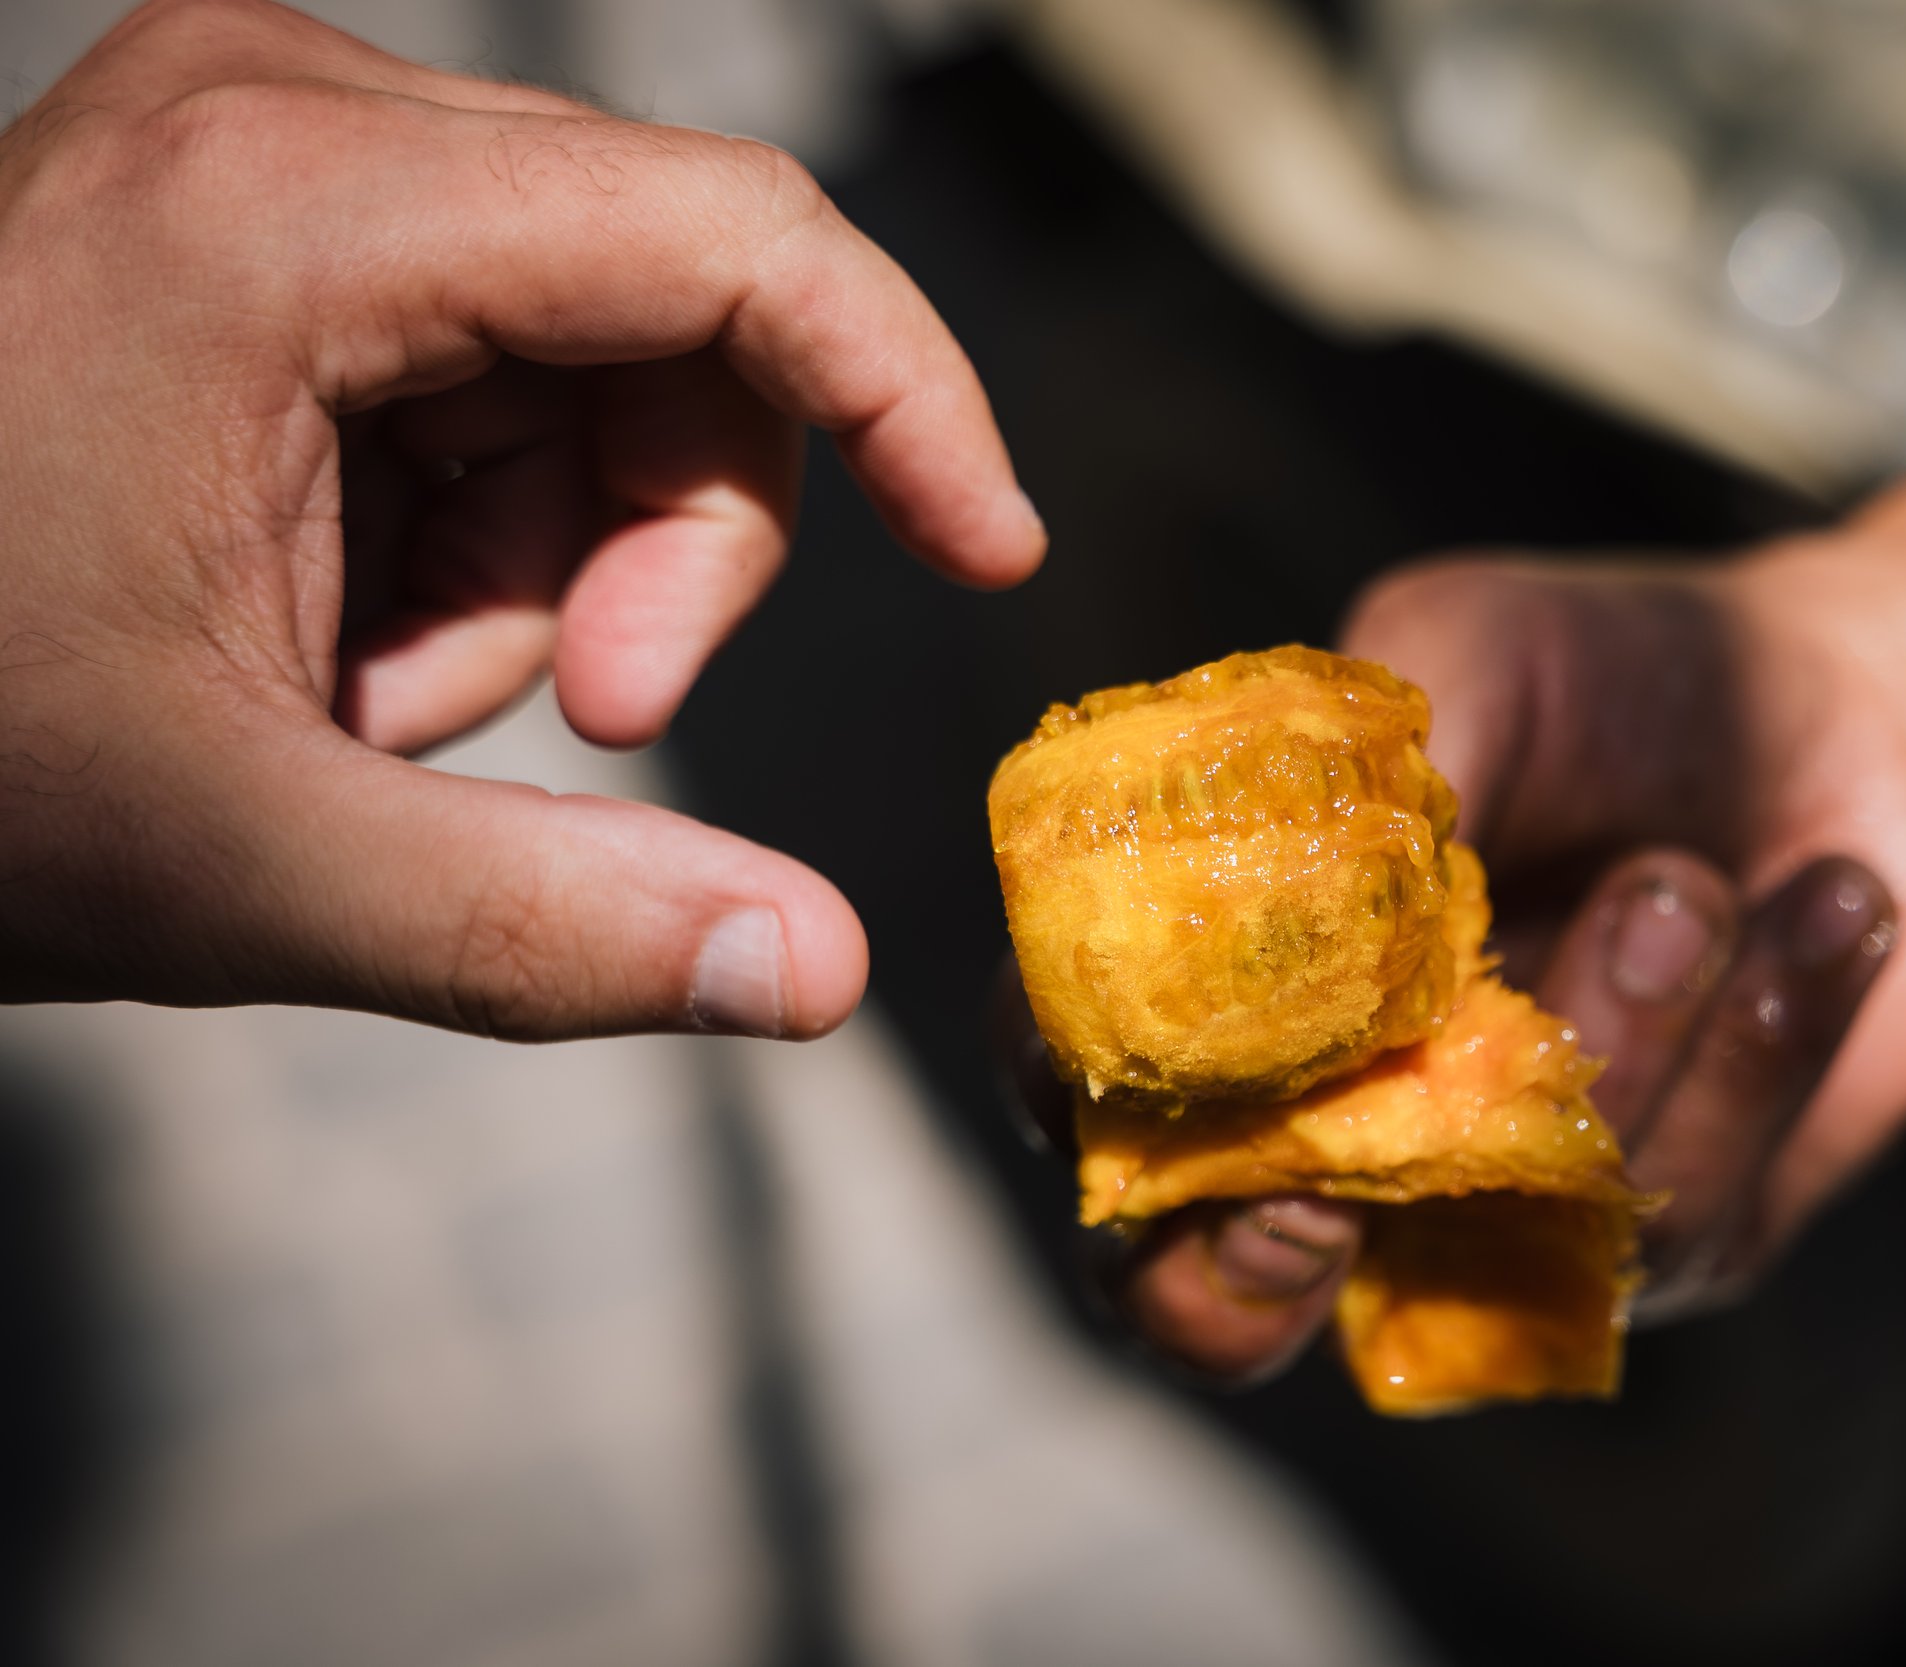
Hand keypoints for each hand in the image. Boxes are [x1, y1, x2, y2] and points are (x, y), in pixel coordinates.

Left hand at [0, 0, 1042, 1037]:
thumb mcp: (245, 860)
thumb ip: (553, 927)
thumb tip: (817, 976)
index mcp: (290, 210)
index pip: (735, 237)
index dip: (908, 396)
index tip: (988, 551)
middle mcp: (291, 116)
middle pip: (680, 308)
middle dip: (670, 546)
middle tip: (587, 723)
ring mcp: (267, 152)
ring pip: (601, 352)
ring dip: (555, 563)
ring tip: (376, 699)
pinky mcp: (261, 218)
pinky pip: (497, 368)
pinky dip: (473, 532)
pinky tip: (339, 632)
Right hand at [1049, 551, 1905, 1380]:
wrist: (1872, 706)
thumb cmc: (1617, 665)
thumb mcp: (1464, 649)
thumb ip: (1356, 783)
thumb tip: (1293, 929)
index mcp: (1248, 982)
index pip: (1098, 1090)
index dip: (1092, 1110)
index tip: (1176, 1082)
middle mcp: (1344, 1125)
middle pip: (1206, 1305)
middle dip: (1238, 1280)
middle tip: (1326, 1192)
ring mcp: (1505, 1202)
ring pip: (1493, 1230)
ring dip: (1606, 1039)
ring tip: (1689, 877)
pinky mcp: (1676, 1232)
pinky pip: (1684, 1203)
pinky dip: (1760, 1038)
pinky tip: (1822, 905)